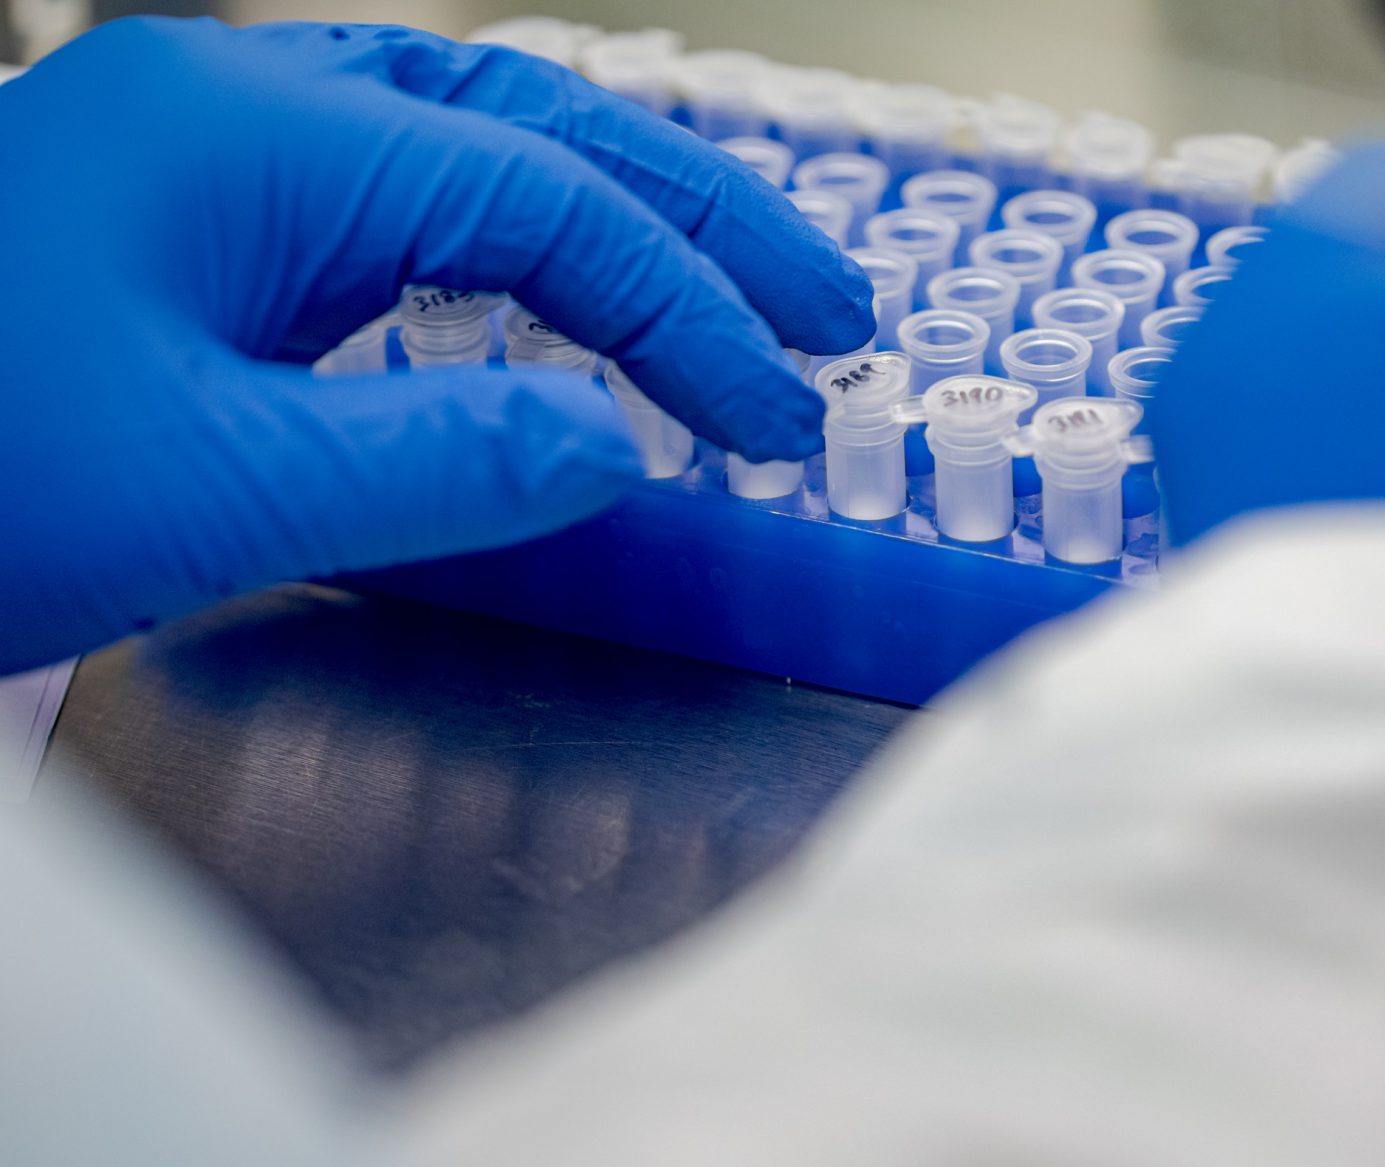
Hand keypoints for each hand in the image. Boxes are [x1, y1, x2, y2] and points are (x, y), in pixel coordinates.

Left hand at [0, 18, 871, 673]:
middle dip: (699, 224)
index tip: (782, 411)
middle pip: (535, 133)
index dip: (687, 314)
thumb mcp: (222, 487)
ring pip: (475, 154)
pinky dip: (519, 254)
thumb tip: (615, 442)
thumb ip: (449, 457)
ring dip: (621, 222)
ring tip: (741, 287)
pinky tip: (567, 298)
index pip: (543, 206)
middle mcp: (242, 105)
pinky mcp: (198, 228)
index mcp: (253, 133)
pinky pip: (402, 210)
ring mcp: (215, 157)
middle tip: (831, 307)